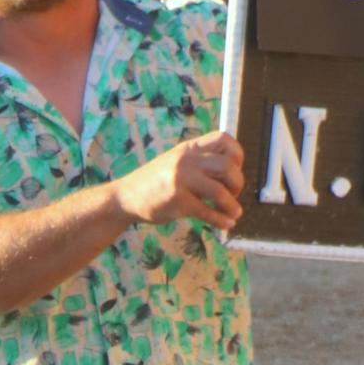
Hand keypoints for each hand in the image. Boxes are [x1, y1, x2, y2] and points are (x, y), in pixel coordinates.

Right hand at [115, 130, 246, 232]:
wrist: (125, 197)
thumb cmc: (156, 182)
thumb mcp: (177, 163)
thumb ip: (200, 163)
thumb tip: (232, 176)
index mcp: (189, 148)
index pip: (224, 139)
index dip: (237, 155)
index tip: (235, 171)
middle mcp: (186, 160)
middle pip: (228, 166)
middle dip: (238, 183)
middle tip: (233, 195)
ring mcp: (181, 180)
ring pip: (220, 191)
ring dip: (232, 205)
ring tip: (234, 213)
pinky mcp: (177, 201)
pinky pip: (207, 212)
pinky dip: (221, 220)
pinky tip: (226, 224)